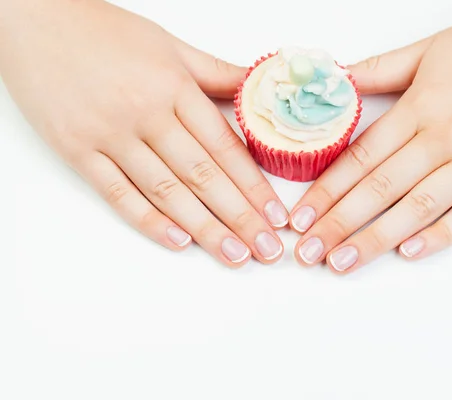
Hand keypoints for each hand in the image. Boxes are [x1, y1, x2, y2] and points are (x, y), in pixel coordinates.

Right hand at [0, 0, 286, 266]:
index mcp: (174, 87)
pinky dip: (148, 220)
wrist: (33, 19)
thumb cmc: (104, 31)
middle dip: (240, 217)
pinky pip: (117, 194)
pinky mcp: (77, 150)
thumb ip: (215, 72)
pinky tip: (179, 242)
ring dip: (205, 229)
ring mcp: (109, 135)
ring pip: (166, 191)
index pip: (224, 147)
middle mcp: (145, 113)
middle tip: (267, 249)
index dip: (254, 185)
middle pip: (203, 176)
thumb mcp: (169, 44)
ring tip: (235, 255)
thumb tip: (257, 86)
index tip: (276, 214)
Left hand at [291, 0, 451, 272]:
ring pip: (419, 207)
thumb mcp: (430, 49)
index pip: (362, 157)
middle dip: (339, 223)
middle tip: (308, 252)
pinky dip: (441, 234)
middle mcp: (445, 136)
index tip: (301, 217)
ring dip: (377, 238)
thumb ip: (380, 69)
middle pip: (381, 188)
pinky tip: (410, 252)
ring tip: (343, 262)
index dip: (327, 190)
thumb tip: (336, 81)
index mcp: (420, 107)